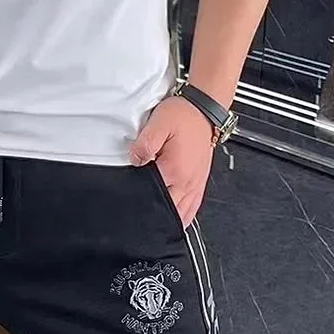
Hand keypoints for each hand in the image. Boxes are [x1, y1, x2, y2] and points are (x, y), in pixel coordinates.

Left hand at [129, 95, 213, 228]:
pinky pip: (193, 207)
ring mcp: (196, 183)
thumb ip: (144, 145)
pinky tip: (176, 220)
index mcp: (175, 169)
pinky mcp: (200, 181)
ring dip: (169, 219)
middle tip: (138, 217)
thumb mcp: (158, 124)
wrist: (204, 109)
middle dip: (153, 213)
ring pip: (182, 213)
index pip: (152, 194)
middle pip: (167, 209)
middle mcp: (187, 181)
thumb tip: (134, 161)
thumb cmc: (184, 115)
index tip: (129, 202)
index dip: (139, 198)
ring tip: (154, 224)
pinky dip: (183, 216)